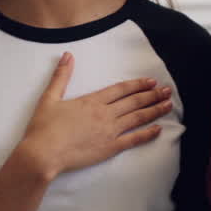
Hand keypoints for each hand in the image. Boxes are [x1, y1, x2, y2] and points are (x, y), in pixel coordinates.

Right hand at [19, 51, 172, 177]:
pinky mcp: (109, 148)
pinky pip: (133, 139)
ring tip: (168, 105)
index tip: (151, 82)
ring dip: (155, 110)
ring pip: (138, 118)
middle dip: (152, 95)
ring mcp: (109, 131)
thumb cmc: (43, 128)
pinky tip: (158, 129)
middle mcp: (104, 114)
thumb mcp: (49, 98)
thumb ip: (61, 76)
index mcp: (92, 101)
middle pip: (134, 101)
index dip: (138, 84)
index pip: (121, 89)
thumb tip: (67, 55)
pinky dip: (147, 134)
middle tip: (168, 91)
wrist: (42, 154)